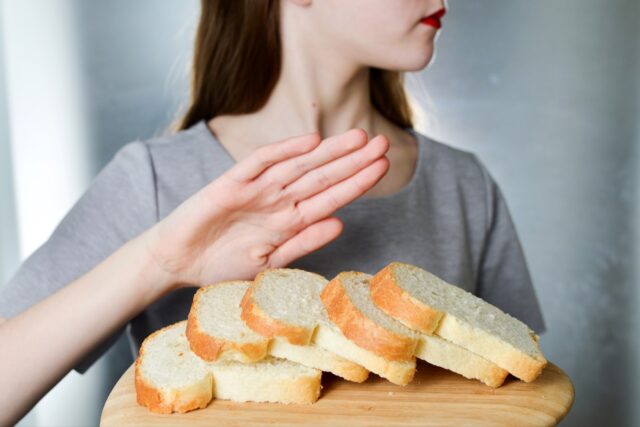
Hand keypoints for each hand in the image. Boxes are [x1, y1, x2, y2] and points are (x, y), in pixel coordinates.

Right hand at [142, 128, 388, 289]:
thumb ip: (303, 243)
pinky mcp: (231, 183)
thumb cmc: (222, 264)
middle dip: (353, 160)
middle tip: (383, 143)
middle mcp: (278, 200)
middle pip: (322, 176)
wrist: (178, 261)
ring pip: (299, 165)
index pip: (331, 197)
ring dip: (328, 152)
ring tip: (358, 138)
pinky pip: (260, 163)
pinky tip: (310, 141)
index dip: (358, 182)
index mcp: (290, 221)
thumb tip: (341, 224)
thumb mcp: (269, 262)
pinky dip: (283, 151)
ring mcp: (256, 189)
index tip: (384, 167)